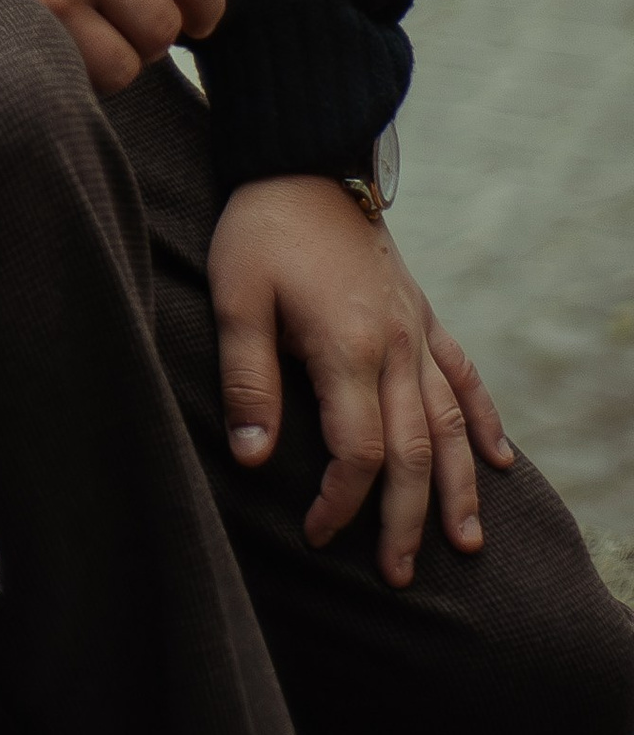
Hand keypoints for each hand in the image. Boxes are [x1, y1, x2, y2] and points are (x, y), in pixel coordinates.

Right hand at [0, 0, 224, 93]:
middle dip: (145, 37)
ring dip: (106, 63)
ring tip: (69, 40)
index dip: (204, 6)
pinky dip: (68, 77)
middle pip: (163, 27)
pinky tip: (39, 49)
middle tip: (110, 28)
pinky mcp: (18, 30)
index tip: (195, 20)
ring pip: (126, 64)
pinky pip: (76, 81)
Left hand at [211, 175, 513, 581]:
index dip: (340, 502)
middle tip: (398, 575)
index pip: (358, 452)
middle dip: (406, 519)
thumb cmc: (260, 229)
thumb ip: (248, 379)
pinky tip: (499, 460)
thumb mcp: (236, 297)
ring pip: (451, 423)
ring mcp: (416, 330)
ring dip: (459, 487)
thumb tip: (253, 458)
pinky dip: (484, 419)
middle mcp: (395, 346)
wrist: (303, 159)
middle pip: (413, 452)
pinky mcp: (421, 313)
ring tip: (467, 544)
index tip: (315, 534)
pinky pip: (465, 374)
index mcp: (347, 348)